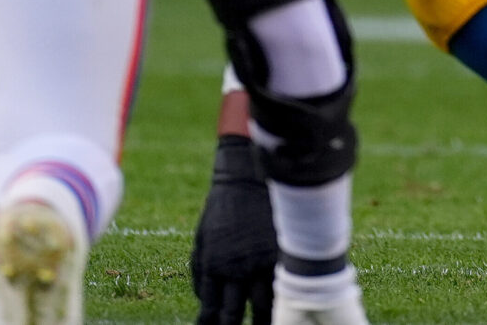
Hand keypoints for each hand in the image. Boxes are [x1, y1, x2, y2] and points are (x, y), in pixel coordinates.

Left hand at [191, 134, 277, 323]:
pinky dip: (284, 299)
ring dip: (264, 322)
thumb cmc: (222, 206)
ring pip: (265, 308)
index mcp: (213, 268)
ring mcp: (262, 263)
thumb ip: (200, 271)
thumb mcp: (201, 238)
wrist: (246, 176)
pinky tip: (285, 307)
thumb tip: (205, 300)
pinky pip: (284, 285)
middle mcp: (237, 270)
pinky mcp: (283, 252)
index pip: (211, 311)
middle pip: (235, 316)